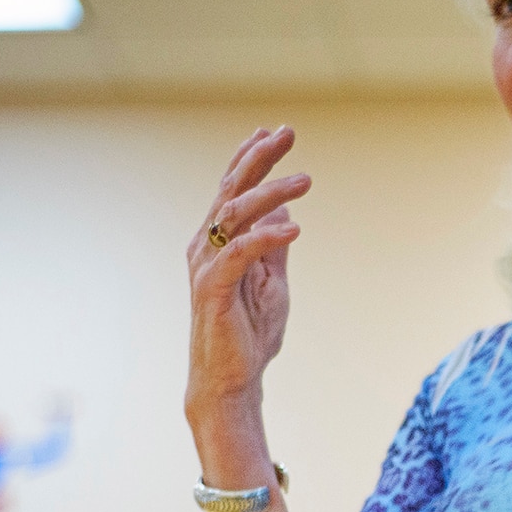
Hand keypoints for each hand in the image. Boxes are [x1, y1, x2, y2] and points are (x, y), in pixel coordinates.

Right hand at [185, 126, 311, 423]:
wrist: (231, 379)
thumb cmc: (248, 334)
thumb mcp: (272, 282)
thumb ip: (273, 247)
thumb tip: (284, 212)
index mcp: (217, 241)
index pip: (232, 189)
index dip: (250, 158)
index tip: (274, 132)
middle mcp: (205, 246)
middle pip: (231, 189)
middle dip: (259, 158)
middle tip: (288, 133)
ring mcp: (206, 266)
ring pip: (235, 214)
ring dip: (271, 193)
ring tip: (306, 181)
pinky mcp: (213, 289)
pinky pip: (239, 253)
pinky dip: (267, 238)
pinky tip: (295, 229)